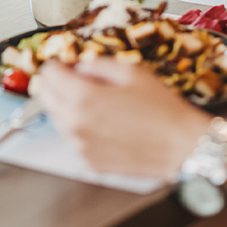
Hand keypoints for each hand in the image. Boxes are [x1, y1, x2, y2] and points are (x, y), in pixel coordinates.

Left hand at [38, 59, 210, 178]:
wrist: (182, 145)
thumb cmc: (162, 108)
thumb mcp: (131, 71)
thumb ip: (97, 64)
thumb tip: (79, 66)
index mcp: (82, 98)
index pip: (48, 74)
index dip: (58, 64)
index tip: (67, 64)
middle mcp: (75, 124)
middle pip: (45, 97)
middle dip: (56, 84)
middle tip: (74, 79)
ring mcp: (80, 146)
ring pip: (57, 119)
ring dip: (67, 106)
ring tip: (96, 103)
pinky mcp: (90, 162)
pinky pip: (74, 139)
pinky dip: (81, 128)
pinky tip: (105, 123)